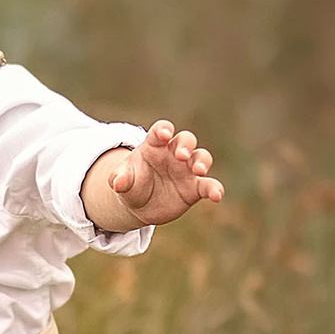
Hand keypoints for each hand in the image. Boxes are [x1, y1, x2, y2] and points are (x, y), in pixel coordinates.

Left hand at [100, 120, 225, 228]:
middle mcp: (174, 154)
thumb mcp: (122, 182)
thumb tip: (116, 183)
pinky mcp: (195, 188)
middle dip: (185, 144)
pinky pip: (208, 185)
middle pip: (186, 140)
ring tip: (198, 170)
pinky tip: (217, 195)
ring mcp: (186, 170)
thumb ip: (120, 179)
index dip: (163, 129)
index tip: (164, 133)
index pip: (160, 131)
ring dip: (202, 161)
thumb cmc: (132, 184)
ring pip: (201, 157)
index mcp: (154, 145)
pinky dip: (215, 188)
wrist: (140, 204)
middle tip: (181, 155)